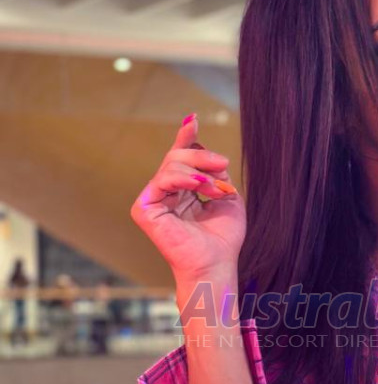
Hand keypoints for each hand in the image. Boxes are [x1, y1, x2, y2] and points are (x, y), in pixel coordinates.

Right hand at [130, 114, 245, 282]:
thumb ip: (215, 172)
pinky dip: (184, 179)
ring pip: (171, 166)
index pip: (181, 158)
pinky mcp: (144, 208)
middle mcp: (165, 193)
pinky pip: (162, 180)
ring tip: (216, 188)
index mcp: (182, 191)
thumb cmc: (223, 238)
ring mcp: (153, 200)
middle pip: (177, 157)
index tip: (193, 119)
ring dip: (199, 172)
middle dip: (202, 157)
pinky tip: (201, 187)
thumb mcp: (226, 196)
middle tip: (223, 165)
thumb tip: (199, 144)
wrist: (216, 264)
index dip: (185, 138)